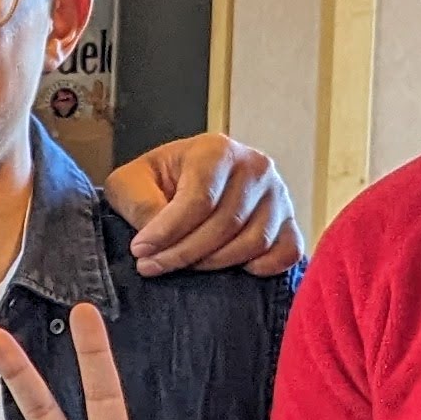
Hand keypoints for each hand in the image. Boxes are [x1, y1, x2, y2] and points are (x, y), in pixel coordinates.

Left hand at [103, 131, 304, 277]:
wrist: (185, 181)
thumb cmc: (157, 181)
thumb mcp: (131, 183)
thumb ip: (140, 205)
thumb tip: (155, 239)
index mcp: (217, 150)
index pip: (199, 200)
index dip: (167, 232)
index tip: (140, 251)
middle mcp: (255, 167)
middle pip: (225, 224)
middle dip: (184, 253)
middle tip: (151, 266)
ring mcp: (278, 195)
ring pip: (253, 243)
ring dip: (214, 264)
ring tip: (184, 265)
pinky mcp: (289, 221)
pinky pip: (286, 253)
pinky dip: (261, 267)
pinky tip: (231, 270)